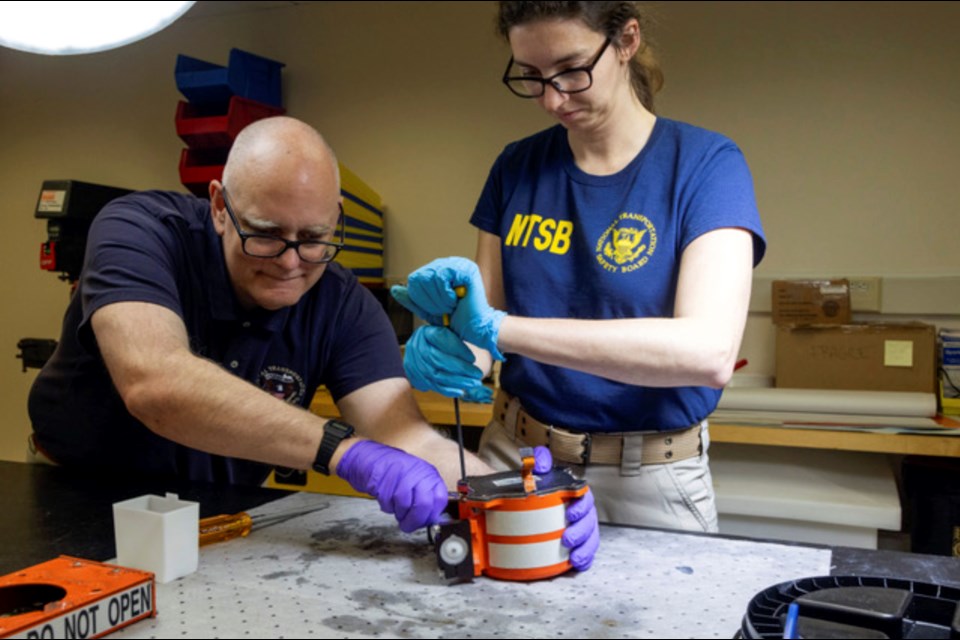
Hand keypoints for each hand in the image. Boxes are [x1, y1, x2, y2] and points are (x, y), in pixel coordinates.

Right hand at [336, 440, 448, 532]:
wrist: (371, 459)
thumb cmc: (395, 473)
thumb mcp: (417, 481)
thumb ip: (425, 498)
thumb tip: (432, 519)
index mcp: (428, 474)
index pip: (439, 499)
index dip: (432, 515)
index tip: (424, 521)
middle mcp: (417, 472)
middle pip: (424, 504)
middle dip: (415, 520)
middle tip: (408, 525)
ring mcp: (401, 475)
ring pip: (405, 505)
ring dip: (399, 513)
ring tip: (396, 508)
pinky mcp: (385, 480)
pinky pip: (389, 503)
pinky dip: (387, 507)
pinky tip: (387, 499)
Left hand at [392, 257, 505, 359]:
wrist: (474, 330)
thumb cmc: (454, 320)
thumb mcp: (427, 310)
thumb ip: (412, 299)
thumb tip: (394, 288)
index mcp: (439, 271)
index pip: (414, 278)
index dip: (420, 298)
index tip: (436, 309)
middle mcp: (448, 264)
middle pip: (420, 276)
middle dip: (429, 300)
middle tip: (445, 309)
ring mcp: (458, 264)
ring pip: (430, 276)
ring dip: (439, 299)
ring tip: (451, 306)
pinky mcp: (467, 268)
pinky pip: (442, 276)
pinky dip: (446, 294)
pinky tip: (457, 299)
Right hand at [403, 326, 492, 401]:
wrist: (428, 348)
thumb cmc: (445, 340)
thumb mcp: (452, 332)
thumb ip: (464, 334)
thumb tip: (484, 345)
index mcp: (426, 332)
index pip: (441, 338)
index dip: (458, 349)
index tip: (473, 359)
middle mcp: (417, 346)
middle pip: (438, 359)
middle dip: (460, 368)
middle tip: (477, 374)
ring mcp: (414, 362)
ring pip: (436, 374)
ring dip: (457, 381)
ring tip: (473, 383)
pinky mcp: (416, 376)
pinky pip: (433, 385)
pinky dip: (447, 390)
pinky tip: (460, 391)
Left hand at [530, 446, 599, 570]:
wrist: (527, 502)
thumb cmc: (539, 486)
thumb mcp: (538, 470)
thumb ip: (540, 461)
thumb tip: (540, 461)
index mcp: (577, 495)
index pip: (585, 499)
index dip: (581, 507)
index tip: (571, 514)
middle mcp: (582, 513)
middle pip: (590, 523)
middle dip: (582, 532)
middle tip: (567, 538)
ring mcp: (581, 530)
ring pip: (591, 540)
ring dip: (585, 550)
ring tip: (574, 558)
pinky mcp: (577, 546)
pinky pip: (586, 554)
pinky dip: (585, 561)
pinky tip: (577, 565)